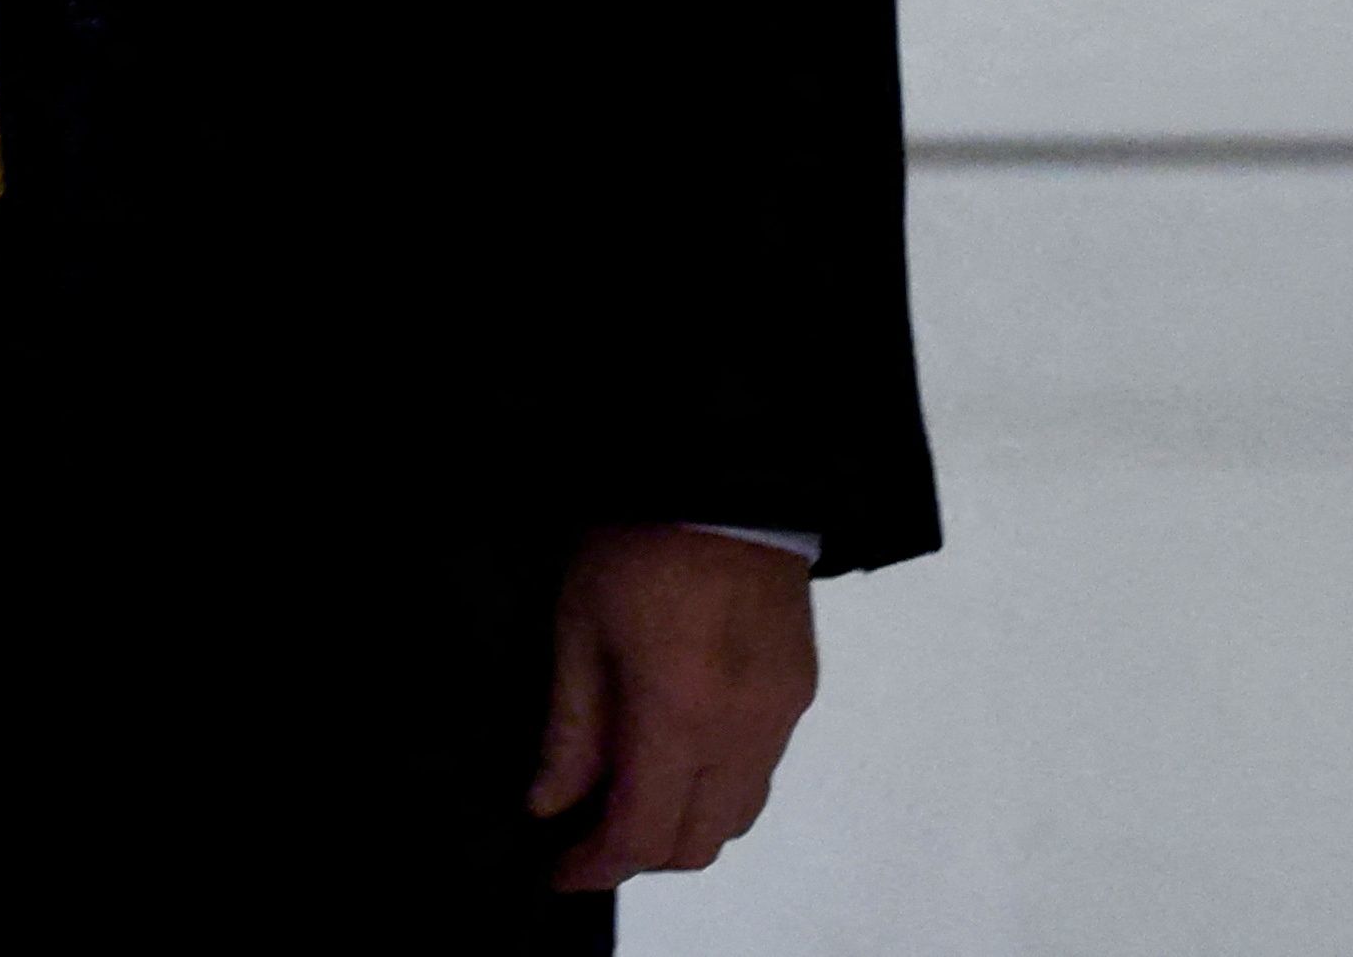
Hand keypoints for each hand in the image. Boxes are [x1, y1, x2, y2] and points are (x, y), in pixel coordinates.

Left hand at [529, 525, 818, 890]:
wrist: (727, 484)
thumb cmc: (636, 547)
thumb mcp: (578, 630)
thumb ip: (570, 731)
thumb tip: (551, 804)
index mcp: (679, 716)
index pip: (644, 835)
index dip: (596, 865)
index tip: (561, 869)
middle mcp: (743, 733)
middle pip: (699, 844)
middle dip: (640, 852)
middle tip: (590, 828)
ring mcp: (782, 717)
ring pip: (738, 817)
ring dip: (685, 824)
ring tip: (634, 788)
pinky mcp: (801, 694)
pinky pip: (763, 772)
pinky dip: (719, 785)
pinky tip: (681, 747)